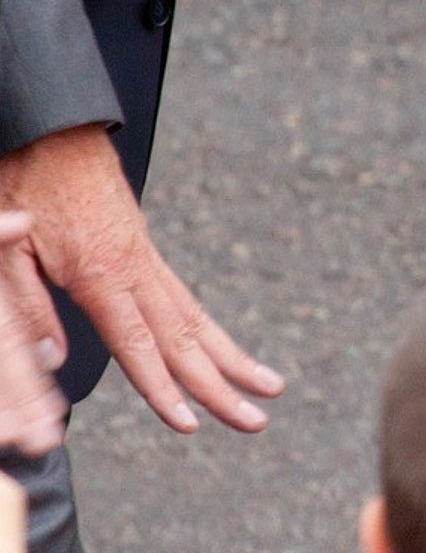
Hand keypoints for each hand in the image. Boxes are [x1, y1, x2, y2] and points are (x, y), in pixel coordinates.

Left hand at [0, 127, 282, 434]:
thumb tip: (55, 359)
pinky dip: (210, 330)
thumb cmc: (24, 182)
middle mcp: (135, 269)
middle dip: (221, 385)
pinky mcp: (143, 250)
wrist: (54, 128)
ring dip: (233, 358)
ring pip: (196, 318)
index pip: (138, 345)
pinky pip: (184, 298)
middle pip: (185, 338)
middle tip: (257, 421)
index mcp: (100, 274)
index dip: (164, 388)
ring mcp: (146, 258)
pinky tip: (223, 349)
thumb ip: (31, 305)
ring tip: (272, 387)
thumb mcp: (9, 251)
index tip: (192, 424)